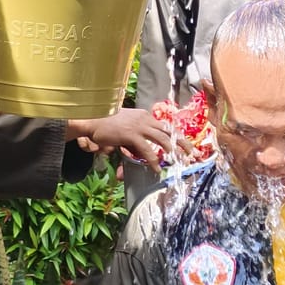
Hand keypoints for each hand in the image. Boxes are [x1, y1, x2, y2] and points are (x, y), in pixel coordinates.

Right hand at [67, 108, 184, 166]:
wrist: (91, 118)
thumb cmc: (105, 123)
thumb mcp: (125, 127)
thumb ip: (135, 139)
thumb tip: (140, 151)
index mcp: (144, 115)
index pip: (165, 125)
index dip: (176, 135)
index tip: (185, 144)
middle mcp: (145, 118)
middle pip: (170, 130)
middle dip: (183, 142)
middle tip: (193, 153)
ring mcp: (139, 126)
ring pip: (163, 139)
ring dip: (174, 151)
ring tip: (181, 161)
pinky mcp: (132, 134)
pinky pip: (147, 150)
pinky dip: (154, 160)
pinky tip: (157, 168)